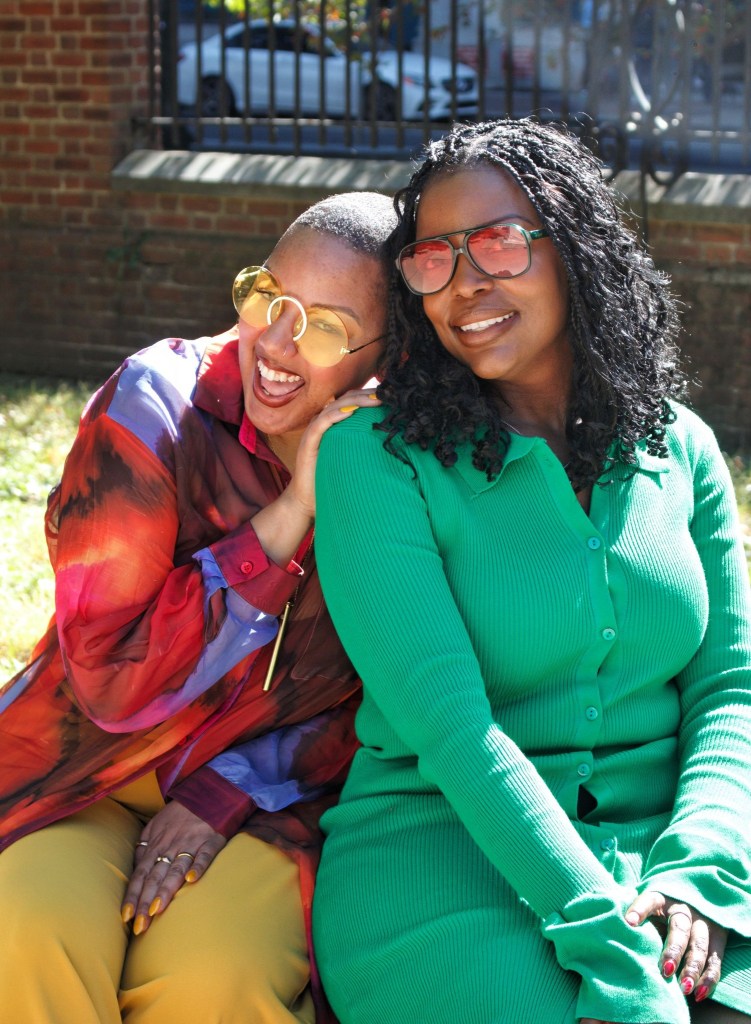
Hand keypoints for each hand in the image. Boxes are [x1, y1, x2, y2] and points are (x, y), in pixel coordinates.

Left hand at [121, 801, 226, 935]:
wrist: (206, 794)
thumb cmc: (178, 815)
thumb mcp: (155, 827)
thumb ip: (144, 848)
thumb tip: (134, 871)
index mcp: (155, 845)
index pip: (140, 874)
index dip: (133, 895)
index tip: (126, 917)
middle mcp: (170, 846)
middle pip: (154, 877)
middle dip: (145, 902)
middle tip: (140, 927)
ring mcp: (191, 843)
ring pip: (175, 869)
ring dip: (166, 890)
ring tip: (157, 910)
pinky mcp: (211, 841)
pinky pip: (204, 855)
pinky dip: (198, 866)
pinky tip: (192, 881)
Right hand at [285, 386, 379, 519]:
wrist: (306, 503)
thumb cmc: (330, 483)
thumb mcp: (351, 462)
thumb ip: (363, 449)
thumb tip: (391, 446)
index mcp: (332, 427)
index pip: (350, 403)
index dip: (367, 396)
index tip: (388, 396)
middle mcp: (321, 425)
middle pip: (344, 400)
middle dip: (366, 395)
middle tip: (386, 393)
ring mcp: (313, 433)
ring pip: (334, 407)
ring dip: (355, 401)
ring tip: (374, 399)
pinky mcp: (308, 444)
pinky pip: (321, 424)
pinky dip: (335, 416)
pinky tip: (350, 413)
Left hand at [625, 891, 726, 1002]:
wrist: (694, 897)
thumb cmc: (661, 911)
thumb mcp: (650, 909)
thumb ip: (640, 922)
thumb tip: (619, 939)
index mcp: (662, 898)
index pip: (650, 900)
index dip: (639, 909)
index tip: (629, 921)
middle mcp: (684, 909)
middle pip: (679, 928)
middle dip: (673, 950)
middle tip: (666, 971)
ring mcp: (702, 922)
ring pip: (699, 945)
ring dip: (693, 968)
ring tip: (685, 988)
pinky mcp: (717, 937)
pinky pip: (715, 960)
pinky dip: (709, 978)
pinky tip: (698, 994)